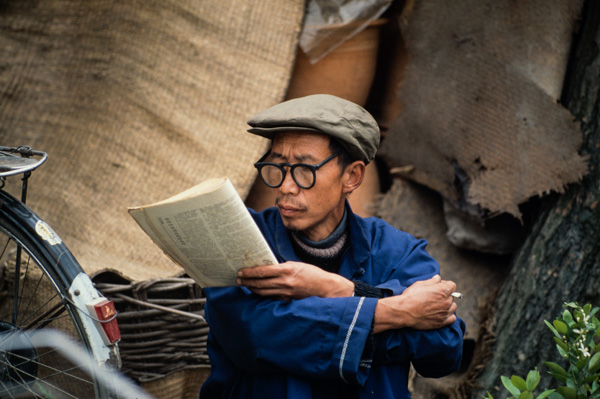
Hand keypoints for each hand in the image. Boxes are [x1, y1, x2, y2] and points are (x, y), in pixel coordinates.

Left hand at [236, 262, 353, 299]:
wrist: (326, 288)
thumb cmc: (313, 274)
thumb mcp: (296, 265)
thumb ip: (282, 267)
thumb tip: (266, 267)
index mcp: (287, 270)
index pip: (262, 272)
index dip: (249, 272)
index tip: (241, 271)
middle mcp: (285, 282)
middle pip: (259, 284)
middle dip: (246, 281)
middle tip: (237, 279)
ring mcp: (285, 293)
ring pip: (263, 292)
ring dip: (251, 289)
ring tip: (244, 285)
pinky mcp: (287, 300)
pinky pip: (271, 297)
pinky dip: (262, 294)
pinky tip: (256, 291)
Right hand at [374, 275, 457, 332]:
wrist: (404, 311)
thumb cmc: (411, 296)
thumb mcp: (420, 284)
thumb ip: (432, 281)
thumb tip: (438, 278)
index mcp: (442, 290)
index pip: (452, 286)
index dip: (445, 285)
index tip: (439, 287)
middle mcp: (446, 301)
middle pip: (452, 296)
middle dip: (445, 295)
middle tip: (434, 296)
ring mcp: (445, 312)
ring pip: (453, 307)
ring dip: (447, 305)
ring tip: (437, 305)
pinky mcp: (441, 322)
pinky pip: (452, 318)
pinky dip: (448, 315)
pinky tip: (441, 313)